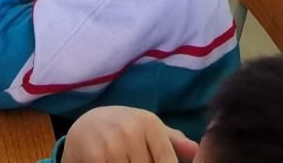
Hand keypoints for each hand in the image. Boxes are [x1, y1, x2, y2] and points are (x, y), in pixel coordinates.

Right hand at [60, 106, 196, 162]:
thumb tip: (198, 151)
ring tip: (127, 161)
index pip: (168, 161)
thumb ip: (174, 142)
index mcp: (149, 123)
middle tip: (137, 160)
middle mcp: (131, 131)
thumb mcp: (148, 129)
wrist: (84, 127)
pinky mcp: (96, 158)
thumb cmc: (124, 129)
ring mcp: (112, 145)